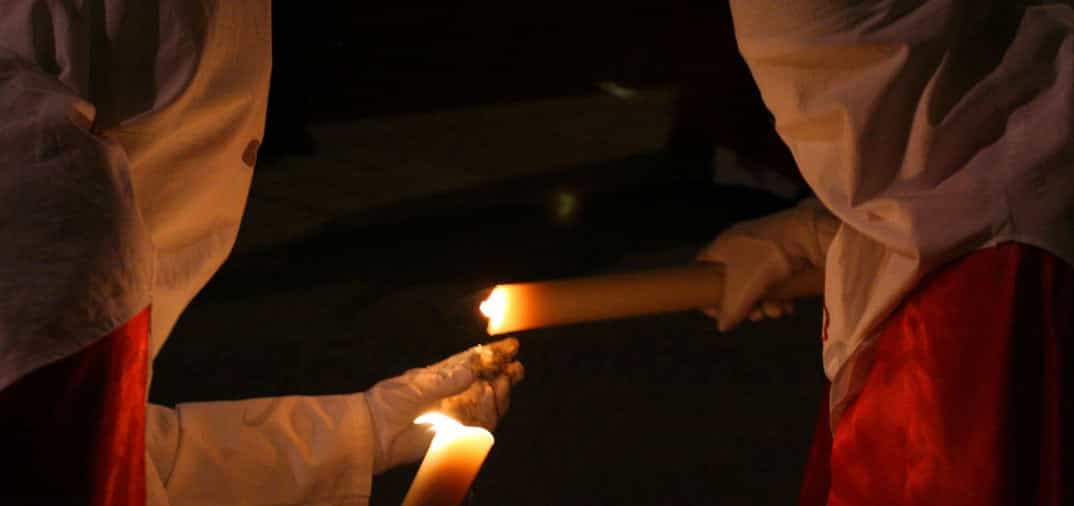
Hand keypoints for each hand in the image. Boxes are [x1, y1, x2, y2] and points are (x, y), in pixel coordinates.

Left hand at [363, 338, 523, 473]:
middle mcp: (451, 396)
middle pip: (486, 386)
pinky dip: (488, 415)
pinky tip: (491, 400)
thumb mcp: (415, 385)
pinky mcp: (454, 437)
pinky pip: (478, 428)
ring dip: (499, 396)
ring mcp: (454, 417)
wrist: (373, 434)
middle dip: (504, 378)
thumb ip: (444, 381)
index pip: (472, 364)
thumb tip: (470, 371)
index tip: (511, 347)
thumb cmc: (388, 403)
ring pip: (487, 408)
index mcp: (441, 378)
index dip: (492, 356)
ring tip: (503, 384)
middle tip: (516, 370)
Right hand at [697, 199, 836, 330]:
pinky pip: (776, 279)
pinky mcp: (786, 253)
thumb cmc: (763, 261)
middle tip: (756, 316)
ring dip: (766, 304)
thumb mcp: (742, 290)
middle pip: (733, 282)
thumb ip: (730, 311)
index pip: (702, 272)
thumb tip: (723, 326)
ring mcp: (764, 248)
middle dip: (745, 305)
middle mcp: (740, 245)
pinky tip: (788, 305)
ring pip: (757, 283)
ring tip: (777, 311)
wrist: (806, 236)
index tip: (719, 313)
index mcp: (721, 247)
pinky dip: (781, 295)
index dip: (706, 294)